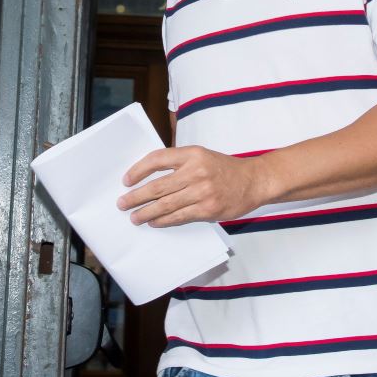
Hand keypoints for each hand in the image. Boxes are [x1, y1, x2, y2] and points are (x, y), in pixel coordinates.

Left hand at [117, 145, 268, 226]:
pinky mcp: (208, 209)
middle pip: (158, 186)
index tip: (126, 180)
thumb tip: (148, 177)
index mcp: (192, 154)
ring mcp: (203, 191)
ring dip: (146, 212)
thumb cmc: (224, 168)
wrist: (253, 180)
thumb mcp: (201, 155)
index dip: (138, 170)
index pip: (157, 159)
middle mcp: (196, 171)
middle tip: (122, 203)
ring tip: (134, 217)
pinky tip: (154, 222)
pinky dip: (164, 220)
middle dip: (136, 196)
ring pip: (166, 204)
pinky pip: (180, 216)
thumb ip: (178, 162)